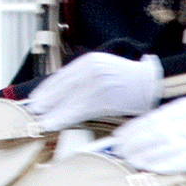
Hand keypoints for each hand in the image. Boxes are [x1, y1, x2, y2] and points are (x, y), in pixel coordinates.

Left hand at [26, 52, 161, 130]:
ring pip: (68, 99)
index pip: (61, 76)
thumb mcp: (103, 71)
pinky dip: (64, 117)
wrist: (152, 83)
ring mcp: (97, 81)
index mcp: (89, 61)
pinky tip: (54, 123)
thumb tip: (60, 95)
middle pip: (61, 87)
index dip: (45, 90)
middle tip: (32, 113)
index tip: (34, 100)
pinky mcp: (104, 96)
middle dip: (45, 101)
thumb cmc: (127, 82)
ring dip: (52, 113)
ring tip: (40, 122)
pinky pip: (79, 109)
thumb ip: (83, 79)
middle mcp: (91, 68)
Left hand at [101, 97, 185, 177]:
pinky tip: (150, 167)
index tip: (119, 135)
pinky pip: (183, 161)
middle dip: (135, 143)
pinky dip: (165, 164)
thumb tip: (143, 127)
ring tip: (129, 159)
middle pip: (156, 133)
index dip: (135, 128)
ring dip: (145, 155)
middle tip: (118, 150)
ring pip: (166, 148)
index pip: (154, 119)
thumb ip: (171, 114)